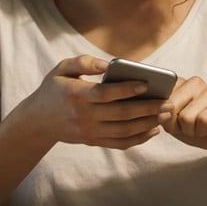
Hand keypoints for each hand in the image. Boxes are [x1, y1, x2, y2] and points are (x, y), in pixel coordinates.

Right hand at [23, 55, 165, 149]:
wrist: (38, 121)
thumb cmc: (54, 89)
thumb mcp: (61, 69)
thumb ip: (84, 62)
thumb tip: (108, 64)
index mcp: (77, 95)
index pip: (106, 94)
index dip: (127, 89)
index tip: (146, 83)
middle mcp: (85, 116)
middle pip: (122, 114)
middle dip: (148, 108)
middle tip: (168, 102)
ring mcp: (90, 131)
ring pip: (124, 131)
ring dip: (147, 124)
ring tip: (165, 114)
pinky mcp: (93, 141)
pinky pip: (120, 143)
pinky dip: (139, 139)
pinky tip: (152, 129)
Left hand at [159, 76, 206, 158]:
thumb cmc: (194, 129)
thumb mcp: (171, 124)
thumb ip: (162, 116)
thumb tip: (162, 113)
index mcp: (179, 82)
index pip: (160, 96)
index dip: (163, 115)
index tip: (173, 120)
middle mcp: (195, 82)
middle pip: (172, 106)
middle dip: (176, 124)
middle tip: (187, 127)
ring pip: (187, 116)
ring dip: (191, 130)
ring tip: (199, 127)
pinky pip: (203, 120)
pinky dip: (202, 131)